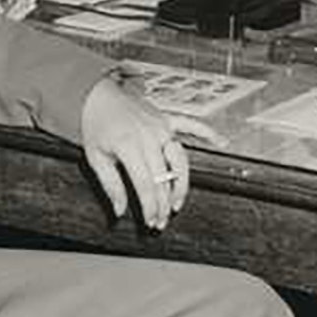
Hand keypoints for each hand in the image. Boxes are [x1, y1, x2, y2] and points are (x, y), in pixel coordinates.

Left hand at [79, 77, 225, 229]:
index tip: (150, 222)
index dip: (150, 206)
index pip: (145, 184)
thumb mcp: (95, 157)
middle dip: (163, 204)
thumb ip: (111, 185)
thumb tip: (120, 211)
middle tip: (160, 221)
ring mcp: (160, 126)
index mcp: (128, 145)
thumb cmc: (94, 125)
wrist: (95, 94)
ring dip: (181, 184)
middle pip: (163, 178)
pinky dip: (207, 132)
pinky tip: (221, 141)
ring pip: (180, 160)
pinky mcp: (166, 118)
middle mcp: (148, 135)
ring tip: (177, 203)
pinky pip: (191, 125)